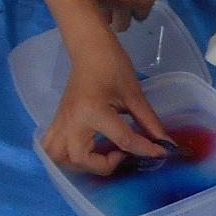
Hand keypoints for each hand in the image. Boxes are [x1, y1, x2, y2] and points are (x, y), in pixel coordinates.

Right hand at [42, 36, 169, 175]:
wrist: (89, 51)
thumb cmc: (113, 67)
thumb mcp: (134, 95)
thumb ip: (149, 122)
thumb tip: (164, 143)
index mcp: (93, 112)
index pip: (123, 140)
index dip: (146, 150)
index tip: (160, 153)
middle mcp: (72, 121)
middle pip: (81, 159)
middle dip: (104, 165)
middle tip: (122, 154)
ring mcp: (60, 122)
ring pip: (60, 158)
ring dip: (81, 165)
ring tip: (101, 156)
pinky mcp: (56, 121)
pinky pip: (51, 148)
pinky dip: (66, 157)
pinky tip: (85, 151)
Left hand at [88, 0, 176, 29]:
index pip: (84, 12)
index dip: (90, 8)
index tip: (94, 3)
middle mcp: (104, 1)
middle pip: (103, 23)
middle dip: (105, 17)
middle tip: (110, 7)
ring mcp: (125, 4)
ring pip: (123, 25)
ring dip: (123, 17)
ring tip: (126, 6)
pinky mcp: (145, 2)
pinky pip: (141, 16)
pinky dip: (139, 10)